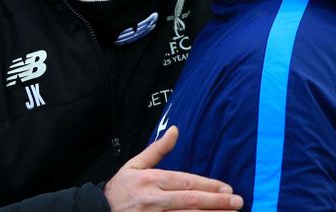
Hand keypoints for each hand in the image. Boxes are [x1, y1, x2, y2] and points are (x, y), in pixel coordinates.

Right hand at [104, 126, 243, 210]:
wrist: (97, 211)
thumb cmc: (119, 189)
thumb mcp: (134, 165)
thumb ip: (157, 149)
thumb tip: (175, 130)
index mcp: (151, 180)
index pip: (186, 182)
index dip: (209, 186)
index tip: (228, 189)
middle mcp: (154, 200)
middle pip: (191, 201)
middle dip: (217, 202)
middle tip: (238, 202)